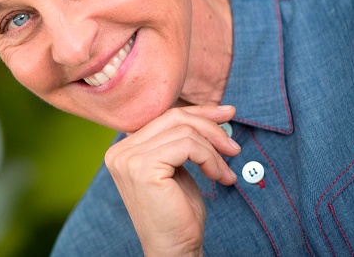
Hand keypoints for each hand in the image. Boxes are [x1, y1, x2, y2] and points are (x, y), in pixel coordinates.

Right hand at [104, 105, 239, 255]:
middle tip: (233, 145)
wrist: (173, 251)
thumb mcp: (179, 167)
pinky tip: (217, 177)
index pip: (164, 117)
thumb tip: (217, 110)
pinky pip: (187, 146)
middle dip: (210, 126)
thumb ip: (182, 139)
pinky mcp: (143, 167)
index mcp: (125, 148)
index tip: (227, 113)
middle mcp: (120, 150)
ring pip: (184, 131)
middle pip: (173, 117)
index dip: (198, 112)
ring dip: (213, 150)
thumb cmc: (178, 213)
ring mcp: (129, 158)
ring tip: (225, 172)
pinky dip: (210, 158)